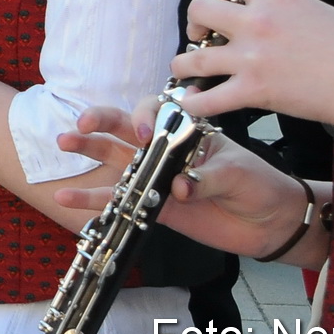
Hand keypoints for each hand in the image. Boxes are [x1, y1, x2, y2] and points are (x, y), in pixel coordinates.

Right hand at [55, 104, 318, 261]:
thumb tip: (178, 189)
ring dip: (88, 150)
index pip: (154, 112)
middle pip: (124, 127)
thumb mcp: (235, 173)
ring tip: (63, 143)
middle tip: (81, 124)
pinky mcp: (153, 208)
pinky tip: (67, 197)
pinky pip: (117, 200)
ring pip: (114, 158)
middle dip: (101, 121)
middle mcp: (165, 148)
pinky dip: (92, 199)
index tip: (145, 135)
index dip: (143, 119)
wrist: (269, 222)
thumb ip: (203, 177)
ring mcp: (156, 177)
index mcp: (185, 130)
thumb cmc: (257, 183)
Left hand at [167, 0, 333, 126]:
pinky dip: (194, 102)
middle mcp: (256, 22)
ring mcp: (251, 58)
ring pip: (192, 56)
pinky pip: (207, 99)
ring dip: (183, 61)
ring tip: (187, 66)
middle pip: (199, 9)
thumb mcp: (318, 6)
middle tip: (203, 33)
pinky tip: (192, 100)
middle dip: (195, 21)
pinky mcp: (253, 91)